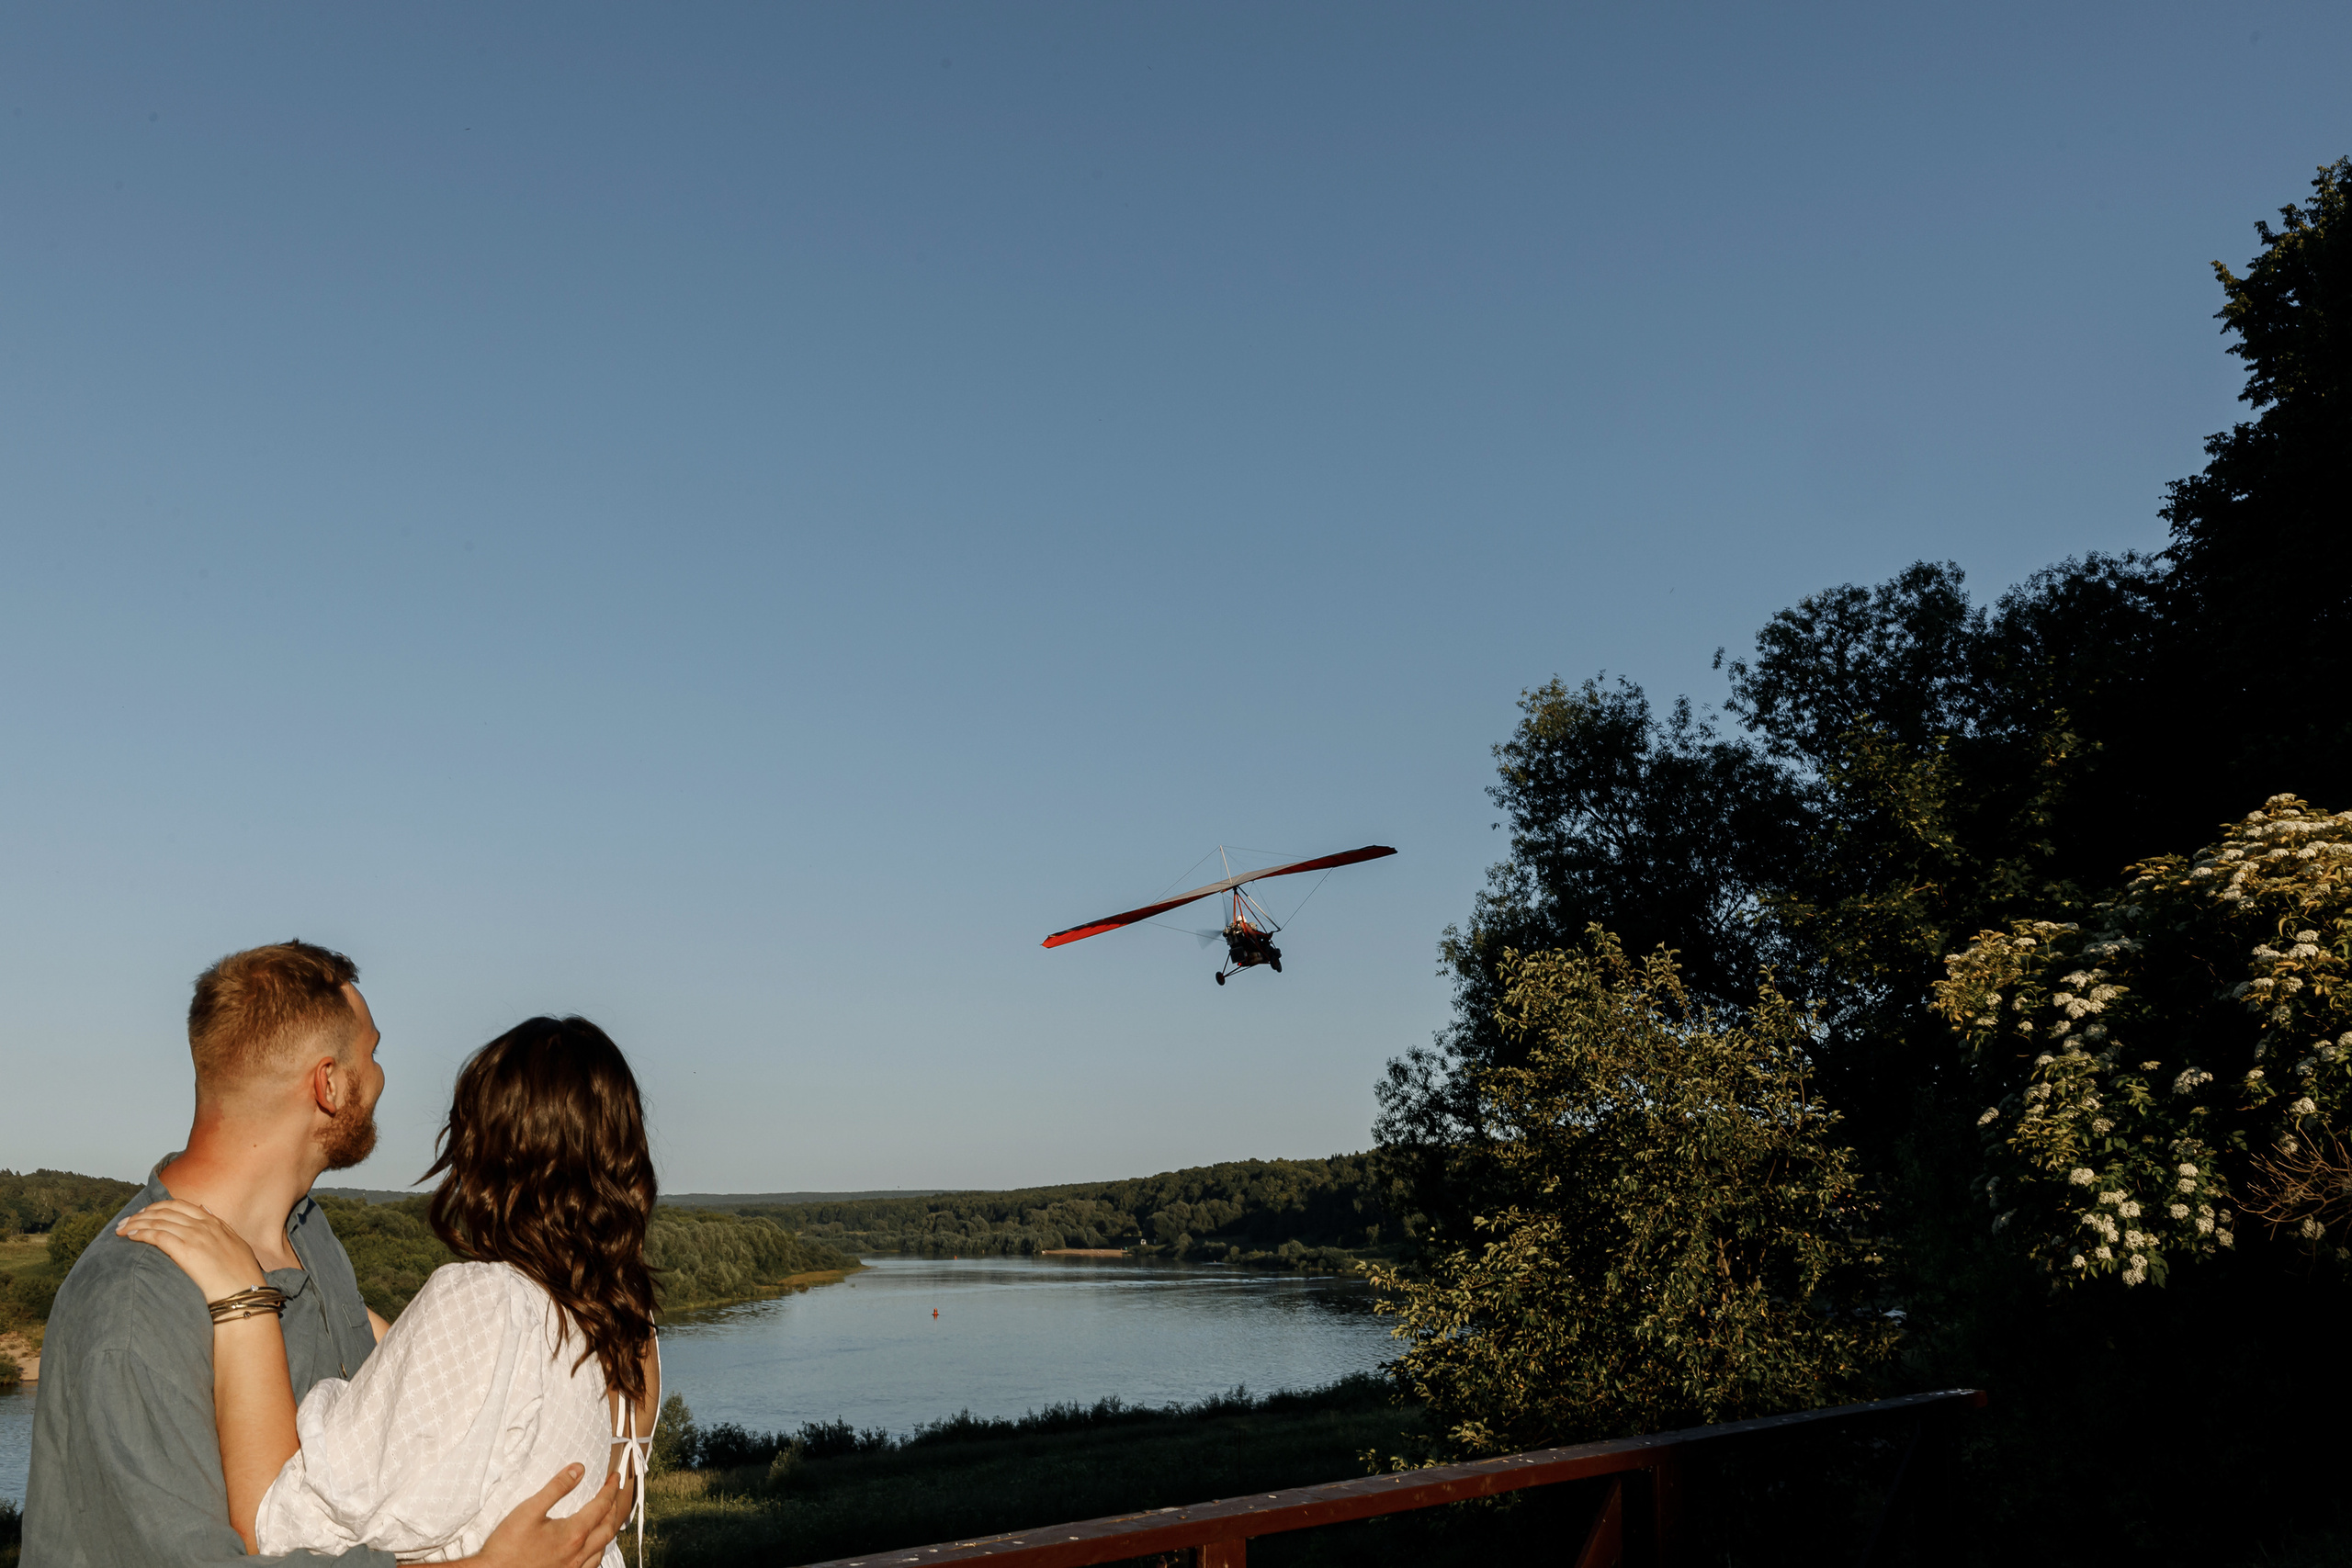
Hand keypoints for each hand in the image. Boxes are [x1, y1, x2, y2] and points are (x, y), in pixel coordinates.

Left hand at [116, 1199, 267, 1301]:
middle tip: (126, 1220)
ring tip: (122, 1228)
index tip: (144, 1213)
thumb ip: (221, 1227)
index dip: (159, 1207)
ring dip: (137, 1222)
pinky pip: (158, 1235)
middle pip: (166, 1211)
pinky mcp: (186, 1251)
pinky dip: (142, 1233)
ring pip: (158, 1221)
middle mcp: (204, 1226)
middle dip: (142, 1213)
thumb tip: (206, 1209)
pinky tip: (130, 1236)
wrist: (244, 1294)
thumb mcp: (237, 1244)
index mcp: (215, 1223)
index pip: (181, 1206)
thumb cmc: (241, 1276)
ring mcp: (195, 1237)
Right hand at [471, 1464, 625, 1567]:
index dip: (610, 1489)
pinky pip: (591, 1565)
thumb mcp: (529, 1509)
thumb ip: (557, 1488)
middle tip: (615, 1492)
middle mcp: (578, 1554)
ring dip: (608, 1530)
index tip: (614, 1477)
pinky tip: (591, 1547)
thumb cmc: (507, 1546)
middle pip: (608, 1527)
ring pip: (602, 1549)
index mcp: (573, 1534)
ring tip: (608, 1517)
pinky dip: (598, 1551)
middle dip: (614, 1507)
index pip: (601, 1506)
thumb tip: (578, 1469)